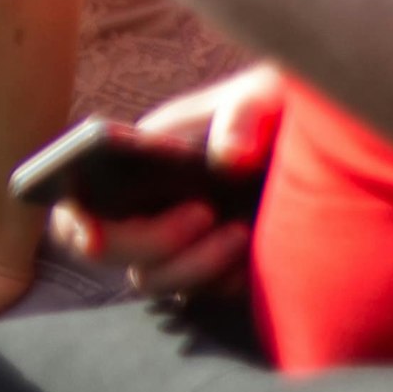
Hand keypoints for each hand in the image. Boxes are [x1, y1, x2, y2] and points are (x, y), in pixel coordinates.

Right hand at [53, 65, 281, 295]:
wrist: (318, 142)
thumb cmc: (276, 111)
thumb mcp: (262, 98)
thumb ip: (242, 117)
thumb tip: (228, 159)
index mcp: (131, 160)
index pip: (74, 199)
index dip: (74, 218)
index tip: (94, 227)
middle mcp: (141, 205)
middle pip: (104, 248)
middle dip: (147, 241)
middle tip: (203, 214)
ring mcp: (172, 242)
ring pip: (150, 278)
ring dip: (193, 263)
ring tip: (241, 231)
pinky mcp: (209, 269)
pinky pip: (200, 293)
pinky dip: (224, 280)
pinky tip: (256, 253)